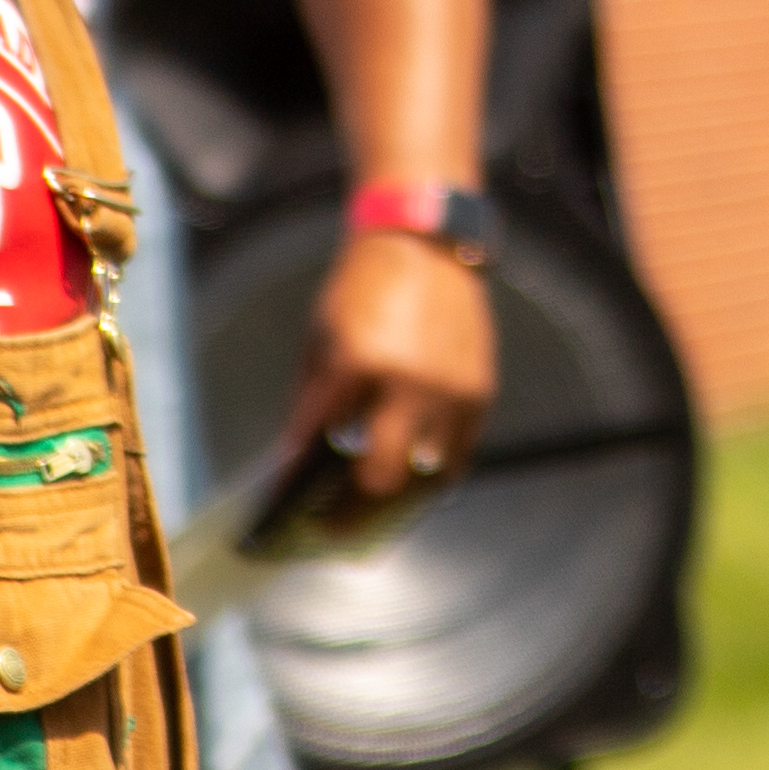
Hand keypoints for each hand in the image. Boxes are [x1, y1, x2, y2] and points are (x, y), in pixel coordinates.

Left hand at [278, 227, 496, 518]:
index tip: (287, 510)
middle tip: (331, 527)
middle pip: (381, 479)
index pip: (320, 444)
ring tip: (371, 507)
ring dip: (397, 495)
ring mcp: (451, 390)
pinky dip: (432, 472)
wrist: (424, 242)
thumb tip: (300, 462)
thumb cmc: (364, 288)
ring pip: (426, 478)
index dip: (298, 483)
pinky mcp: (481, 391)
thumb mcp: (321, 341)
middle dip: (352, 511)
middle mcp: (410, 382)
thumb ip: (313, 403)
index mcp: (359, 364)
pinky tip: (409, 477)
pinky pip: (458, 455)